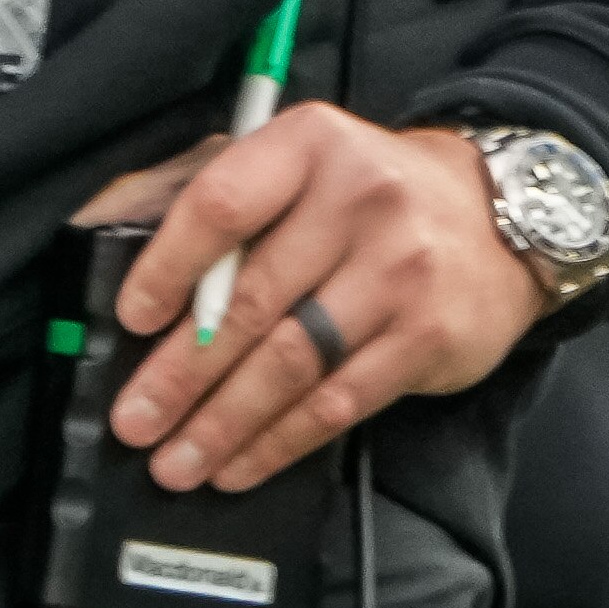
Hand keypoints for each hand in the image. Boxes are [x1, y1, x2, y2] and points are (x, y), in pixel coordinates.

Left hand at [71, 107, 544, 494]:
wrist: (500, 215)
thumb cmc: (368, 192)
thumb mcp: (296, 161)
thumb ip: (208, 184)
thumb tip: (108, 223)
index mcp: (310, 145)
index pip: (224, 203)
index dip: (168, 265)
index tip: (129, 317)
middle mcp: (359, 202)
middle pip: (252, 300)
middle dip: (180, 372)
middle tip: (134, 419)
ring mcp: (399, 272)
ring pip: (292, 362)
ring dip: (223, 421)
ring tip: (175, 459)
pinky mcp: (426, 336)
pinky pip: (338, 401)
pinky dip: (280, 441)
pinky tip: (239, 463)